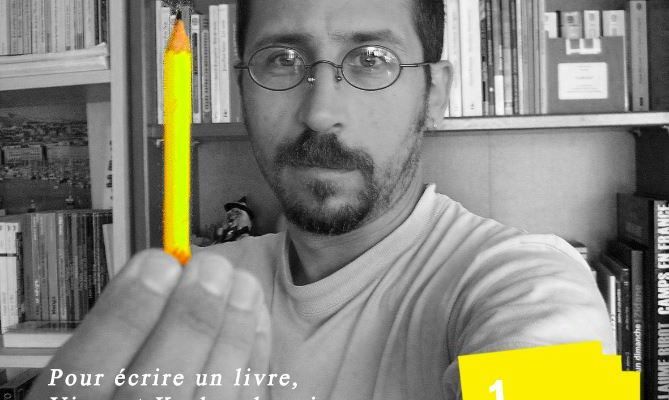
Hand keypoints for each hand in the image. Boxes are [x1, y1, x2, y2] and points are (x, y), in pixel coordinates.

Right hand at [26, 249, 270, 399]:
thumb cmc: (114, 387)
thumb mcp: (83, 363)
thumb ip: (113, 327)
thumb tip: (163, 270)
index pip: (86, 370)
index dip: (127, 311)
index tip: (160, 262)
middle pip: (155, 387)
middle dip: (191, 316)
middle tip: (213, 266)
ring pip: (210, 396)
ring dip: (233, 330)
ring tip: (243, 282)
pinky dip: (253, 356)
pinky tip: (254, 316)